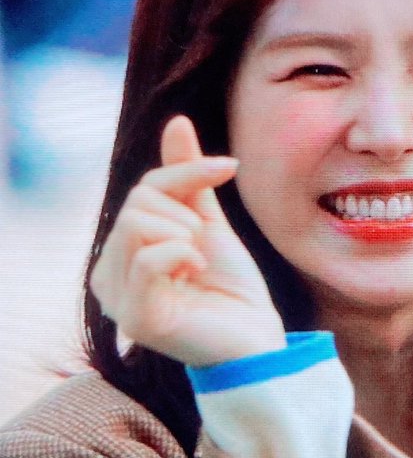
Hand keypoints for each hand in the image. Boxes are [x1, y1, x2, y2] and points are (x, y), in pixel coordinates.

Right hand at [90, 116, 285, 365]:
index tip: (230, 166)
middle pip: (136, 205)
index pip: (142, 190)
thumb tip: (176, 120)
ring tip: (198, 262)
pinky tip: (196, 272)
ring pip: (135, 225)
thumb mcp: (208, 221)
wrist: (258, 337)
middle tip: (203, 248)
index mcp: (120, 254)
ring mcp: (117, 300)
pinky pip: (147, 258)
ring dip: (183, 234)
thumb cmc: (232, 286)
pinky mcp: (135, 320)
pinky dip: (181, 254)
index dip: (187, 172)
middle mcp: (109, 277)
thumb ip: (187, 179)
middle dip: (184, 215)